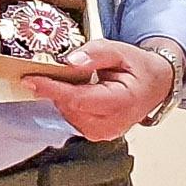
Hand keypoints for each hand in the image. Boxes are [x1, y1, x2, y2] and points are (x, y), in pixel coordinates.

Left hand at [20, 39, 174, 140]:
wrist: (154, 85)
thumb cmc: (139, 69)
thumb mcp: (120, 51)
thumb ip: (95, 53)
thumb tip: (70, 60)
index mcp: (123, 103)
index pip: (79, 100)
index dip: (52, 89)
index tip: (30, 79)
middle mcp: (113, 124)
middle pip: (69, 107)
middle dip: (55, 89)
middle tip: (51, 70)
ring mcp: (104, 133)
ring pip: (67, 114)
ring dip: (62, 96)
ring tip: (74, 80)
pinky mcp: (96, 134)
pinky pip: (71, 118)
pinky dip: (68, 103)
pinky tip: (77, 91)